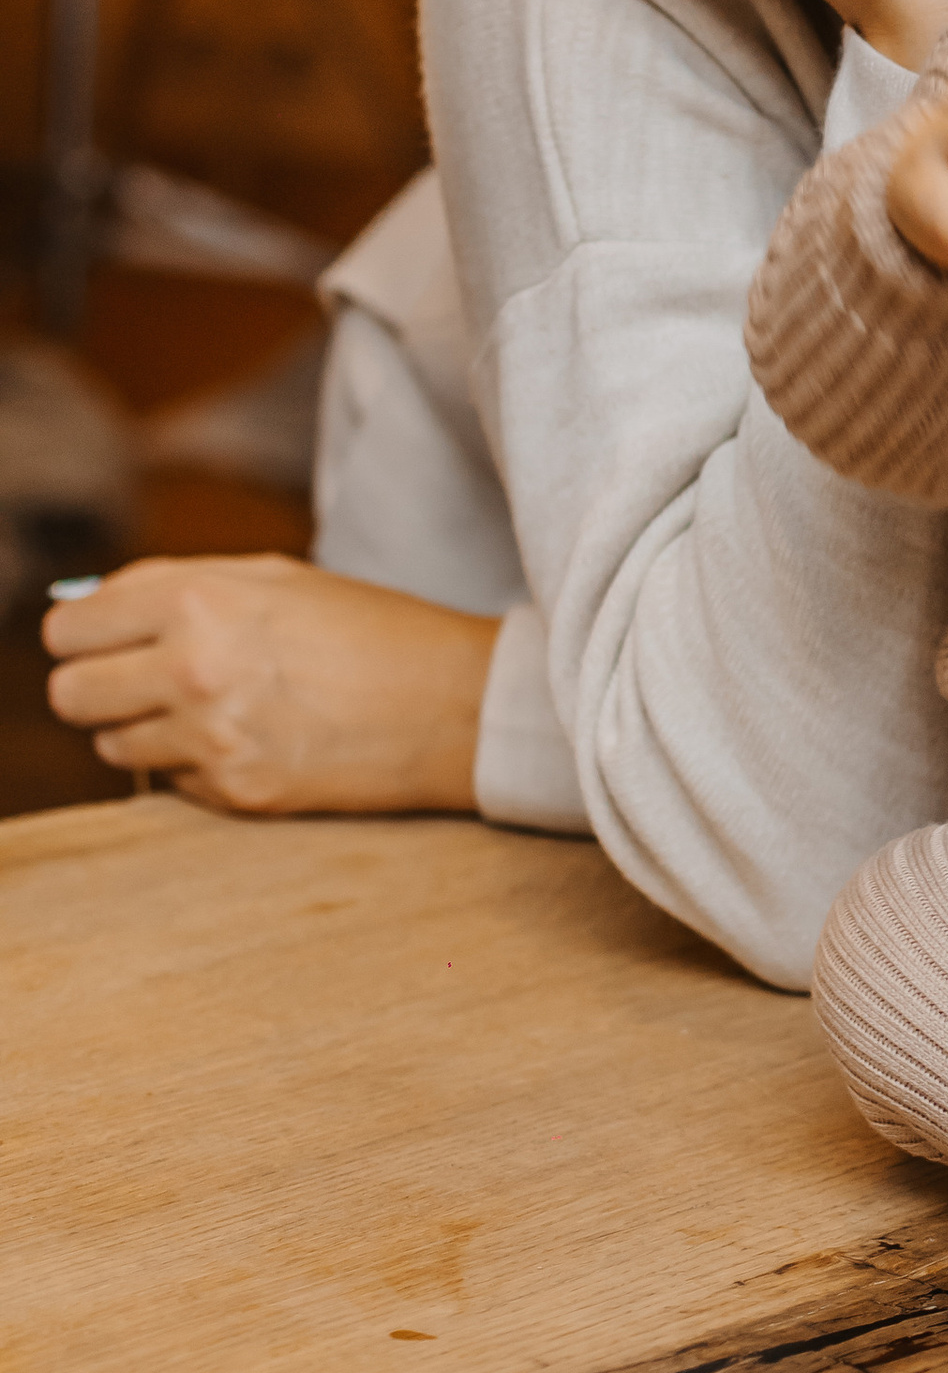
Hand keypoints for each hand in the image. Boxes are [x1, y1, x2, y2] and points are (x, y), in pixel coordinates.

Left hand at [43, 559, 498, 816]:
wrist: (454, 706)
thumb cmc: (371, 629)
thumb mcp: (273, 578)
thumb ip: (174, 587)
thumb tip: (87, 609)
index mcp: (196, 600)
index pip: (67, 629)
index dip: (84, 634)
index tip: (106, 640)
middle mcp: (192, 669)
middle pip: (70, 694)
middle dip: (98, 686)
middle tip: (141, 680)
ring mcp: (211, 739)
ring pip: (111, 746)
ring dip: (145, 730)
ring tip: (209, 710)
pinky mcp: (235, 793)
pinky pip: (169, 782)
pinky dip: (195, 765)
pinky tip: (253, 740)